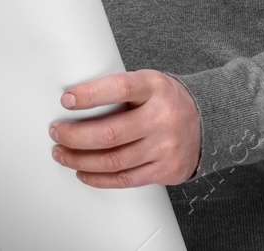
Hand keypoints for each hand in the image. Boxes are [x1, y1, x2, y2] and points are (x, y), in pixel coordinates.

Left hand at [48, 70, 200, 187]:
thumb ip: (119, 90)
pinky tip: (83, 172)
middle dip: (74, 135)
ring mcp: (166, 146)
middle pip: (110, 133)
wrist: (207, 121)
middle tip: (56, 132)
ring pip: (113, 160)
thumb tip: (73, 101)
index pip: (119, 89)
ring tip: (62, 154)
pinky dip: (98, 178)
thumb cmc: (165, 100)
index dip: (90, 95)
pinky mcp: (167, 170)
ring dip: (80, 160)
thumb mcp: (147, 82)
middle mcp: (162, 118)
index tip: (66, 100)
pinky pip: (125, 179)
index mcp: (154, 88)